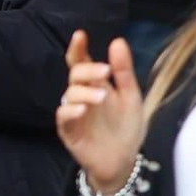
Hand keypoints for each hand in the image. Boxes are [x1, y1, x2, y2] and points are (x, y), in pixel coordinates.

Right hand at [57, 30, 146, 195]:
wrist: (124, 160)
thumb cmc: (125, 128)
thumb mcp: (131, 96)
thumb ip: (124, 70)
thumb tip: (117, 41)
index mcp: (95, 85)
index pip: (81, 62)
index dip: (78, 48)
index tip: (80, 35)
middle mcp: (82, 96)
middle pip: (75, 75)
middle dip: (87, 70)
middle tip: (105, 72)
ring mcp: (74, 113)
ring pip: (69, 95)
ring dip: (84, 92)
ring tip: (102, 97)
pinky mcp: (69, 131)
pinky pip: (63, 117)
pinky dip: (71, 111)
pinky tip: (82, 110)